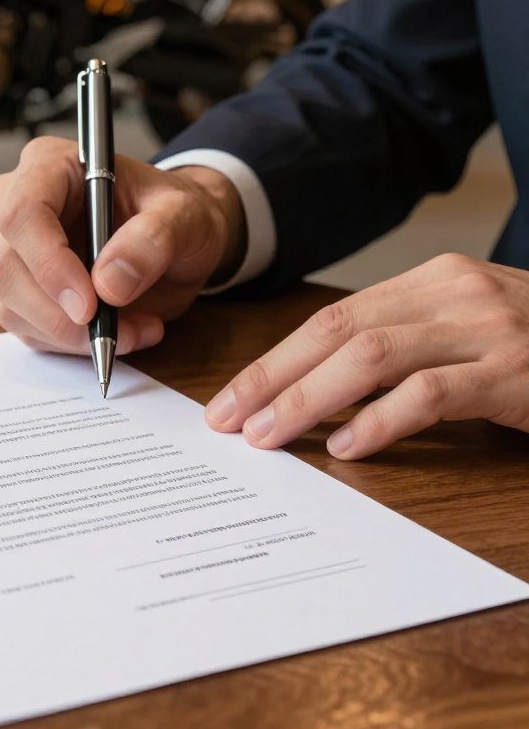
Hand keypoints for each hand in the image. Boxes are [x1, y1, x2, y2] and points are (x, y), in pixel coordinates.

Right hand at [0, 136, 245, 354]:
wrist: (174, 239)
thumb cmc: (175, 214)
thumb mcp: (186, 216)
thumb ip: (154, 239)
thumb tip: (109, 284)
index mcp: (50, 166)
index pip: (22, 212)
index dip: (48, 263)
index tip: (89, 304)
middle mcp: (16, 202)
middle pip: (5, 267)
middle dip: (58, 313)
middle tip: (115, 330)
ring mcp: (11, 249)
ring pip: (10, 306)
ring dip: (71, 335)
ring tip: (134, 330)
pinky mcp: (18, 290)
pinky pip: (26, 329)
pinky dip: (71, 344)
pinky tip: (117, 331)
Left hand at [205, 253, 528, 458]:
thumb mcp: (466, 332)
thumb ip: (403, 348)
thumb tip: (318, 393)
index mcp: (433, 281)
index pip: (332, 316)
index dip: (275, 359)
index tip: (232, 398)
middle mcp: (455, 292)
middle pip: (337, 330)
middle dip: (273, 377)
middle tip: (229, 420)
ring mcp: (489, 327)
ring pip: (372, 356)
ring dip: (310, 400)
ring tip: (270, 437)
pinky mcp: (518, 369)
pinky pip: (432, 393)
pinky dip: (382, 420)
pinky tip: (349, 447)